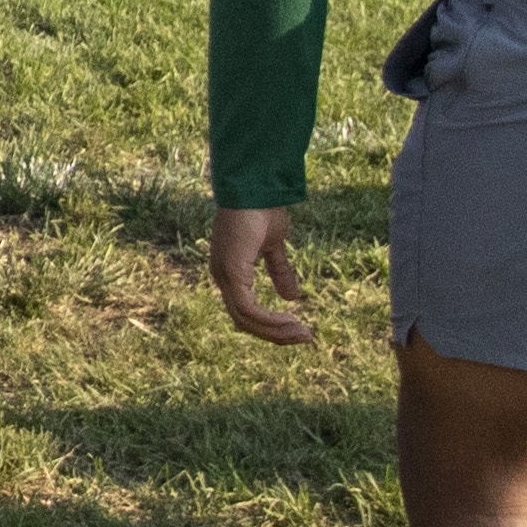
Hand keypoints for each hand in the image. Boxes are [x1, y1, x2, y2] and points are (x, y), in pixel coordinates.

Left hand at [209, 208, 315, 345]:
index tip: (297, 328)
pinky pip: (250, 309)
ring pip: (246, 319)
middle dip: (275, 334)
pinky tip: (290, 321)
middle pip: (244, 321)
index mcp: (229, 272)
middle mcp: (221, 276)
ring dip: (276, 331)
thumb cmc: (262, 210)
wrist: (257, 188)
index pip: (245, 311)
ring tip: (303, 334)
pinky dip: (270, 320)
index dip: (269, 324)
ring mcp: (224, 275)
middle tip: (304, 338)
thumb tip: (292, 297)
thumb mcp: (274, 246)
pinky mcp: (232, 273)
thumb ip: (279, 270)